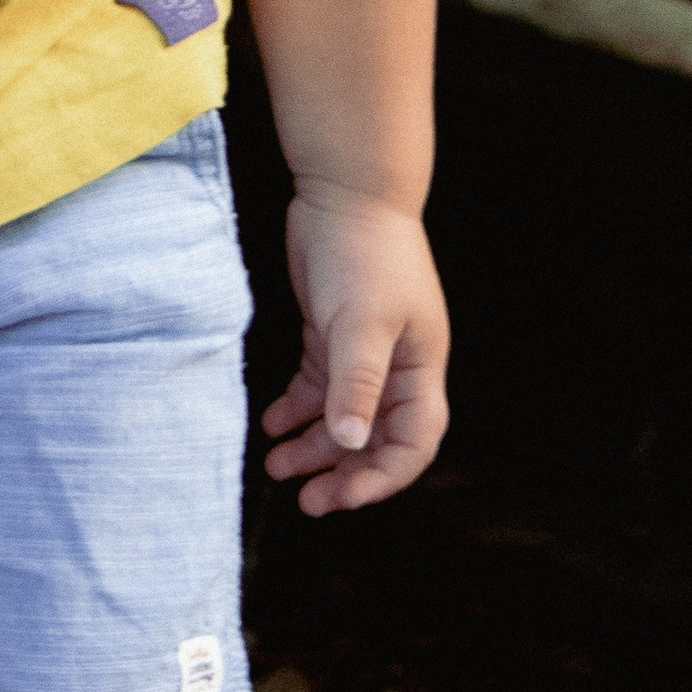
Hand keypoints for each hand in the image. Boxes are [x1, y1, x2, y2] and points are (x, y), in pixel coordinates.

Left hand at [260, 188, 449, 514]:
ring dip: (311, 445)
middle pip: (374, 438)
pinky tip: (272, 422)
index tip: (341, 497)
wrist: (345, 190)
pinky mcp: (331, 331)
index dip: (380, 478)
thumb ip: (356, 384)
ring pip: (340, 416)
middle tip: (305, 501)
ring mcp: (363, 349)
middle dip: (341, 472)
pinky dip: (296, 408)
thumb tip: (352, 442)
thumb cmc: (365, 253)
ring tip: (276, 466)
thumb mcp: (362, 323)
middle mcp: (397, 366)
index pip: (412, 444)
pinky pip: (316, 385)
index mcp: (419, 369)